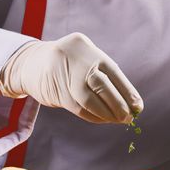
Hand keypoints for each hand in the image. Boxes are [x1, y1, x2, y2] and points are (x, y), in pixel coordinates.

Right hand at [0, 32, 142, 123]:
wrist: (31, 64)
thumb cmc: (68, 65)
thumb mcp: (85, 60)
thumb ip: (103, 77)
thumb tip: (129, 103)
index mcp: (88, 49)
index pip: (113, 73)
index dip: (127, 92)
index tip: (138, 107)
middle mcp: (76, 59)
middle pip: (102, 85)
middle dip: (118, 105)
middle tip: (128, 118)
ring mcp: (63, 74)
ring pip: (89, 99)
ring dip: (106, 114)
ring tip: (118, 120)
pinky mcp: (55, 91)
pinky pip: (78, 108)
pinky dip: (93, 116)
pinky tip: (102, 119)